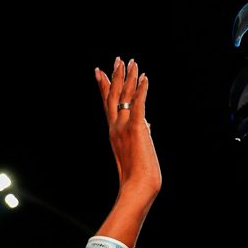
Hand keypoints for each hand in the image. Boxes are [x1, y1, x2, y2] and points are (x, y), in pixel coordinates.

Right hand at [95, 57, 160, 202]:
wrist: (137, 188)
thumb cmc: (137, 177)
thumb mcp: (137, 151)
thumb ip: (140, 135)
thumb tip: (147, 125)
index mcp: (114, 132)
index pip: (108, 104)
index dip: (104, 87)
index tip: (100, 72)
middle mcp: (116, 127)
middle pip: (113, 96)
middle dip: (116, 76)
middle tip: (117, 59)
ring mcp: (124, 127)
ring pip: (126, 97)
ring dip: (129, 77)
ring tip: (132, 62)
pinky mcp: (137, 129)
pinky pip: (139, 104)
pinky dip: (142, 90)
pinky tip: (145, 78)